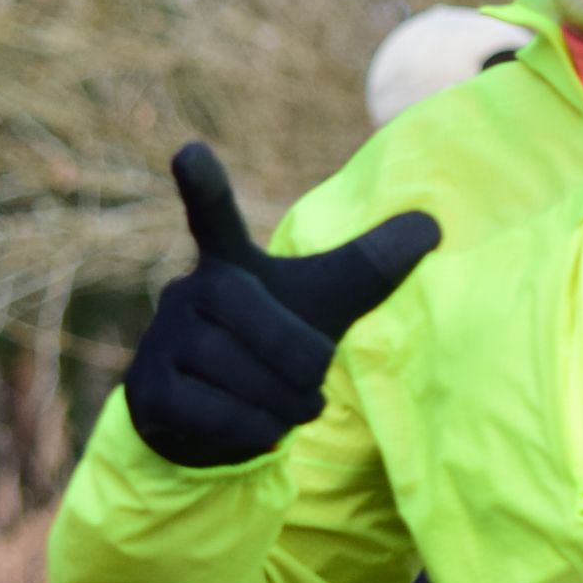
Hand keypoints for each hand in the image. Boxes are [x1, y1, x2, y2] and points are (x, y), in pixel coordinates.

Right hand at [121, 142, 439, 467]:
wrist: (216, 418)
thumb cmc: (276, 345)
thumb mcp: (326, 303)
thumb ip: (373, 267)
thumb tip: (433, 224)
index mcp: (231, 263)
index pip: (214, 216)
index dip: (204, 185)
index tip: (191, 152)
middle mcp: (189, 292)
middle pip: (263, 323)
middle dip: (301, 361)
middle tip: (311, 379)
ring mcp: (162, 340)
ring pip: (242, 376)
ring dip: (284, 404)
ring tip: (289, 407)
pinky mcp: (150, 391)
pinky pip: (217, 414)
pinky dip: (255, 429)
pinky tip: (263, 429)